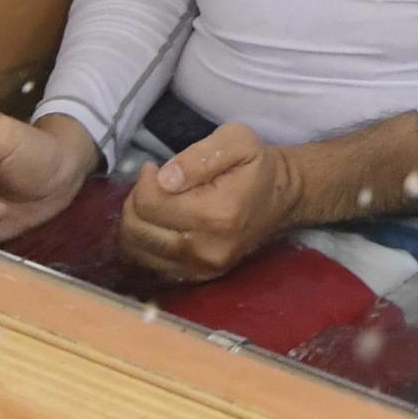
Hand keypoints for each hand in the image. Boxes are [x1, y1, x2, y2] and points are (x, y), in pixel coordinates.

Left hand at [117, 120, 301, 284]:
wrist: (282, 199)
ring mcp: (202, 268)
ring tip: (156, 203)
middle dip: (135, 202)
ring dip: (136, 222)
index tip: (155, 168)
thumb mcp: (237, 141)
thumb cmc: (257, 166)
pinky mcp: (198, 277)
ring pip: (137, 251)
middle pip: (137, 230)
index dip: (144, 181)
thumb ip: (198, 157)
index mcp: (216, 214)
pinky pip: (149, 264)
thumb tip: (164, 179)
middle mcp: (206, 249)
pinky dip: (144, 243)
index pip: (150, 204)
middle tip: (153, 184)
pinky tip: (159, 223)